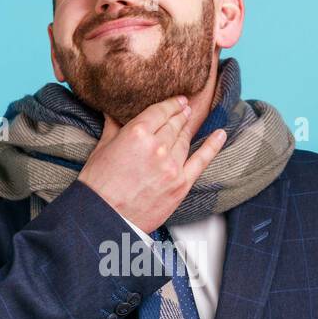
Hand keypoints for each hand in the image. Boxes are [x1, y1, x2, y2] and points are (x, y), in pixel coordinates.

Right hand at [77, 94, 226, 233]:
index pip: (160, 111)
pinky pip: (201, 160)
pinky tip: (220, 135)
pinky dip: (212, 146)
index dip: (171, 104)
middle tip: (185, 108)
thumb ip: (113, 127)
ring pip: (184, 140)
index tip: (178, 100)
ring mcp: (172, 166)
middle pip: (174, 124)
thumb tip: (113, 113)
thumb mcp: (101, 149)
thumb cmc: (98, 187)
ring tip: (189, 120)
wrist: (104, 218)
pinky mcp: (181, 184)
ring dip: (187, 128)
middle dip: (180, 115)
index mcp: (137, 133)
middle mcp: (158, 147)